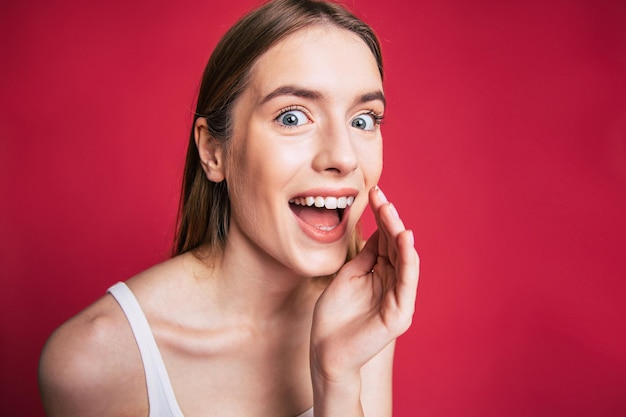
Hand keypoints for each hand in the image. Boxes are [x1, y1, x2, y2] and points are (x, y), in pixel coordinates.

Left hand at [310, 186, 419, 382]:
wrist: (325, 352)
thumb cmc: (334, 317)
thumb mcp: (347, 276)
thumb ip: (365, 257)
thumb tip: (377, 228)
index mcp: (381, 275)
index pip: (385, 240)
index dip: (381, 216)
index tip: (373, 192)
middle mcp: (393, 284)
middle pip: (396, 246)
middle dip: (389, 219)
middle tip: (380, 195)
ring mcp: (398, 299)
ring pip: (405, 260)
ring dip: (399, 234)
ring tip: (390, 210)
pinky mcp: (399, 314)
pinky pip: (407, 283)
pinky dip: (408, 260)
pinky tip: (404, 239)